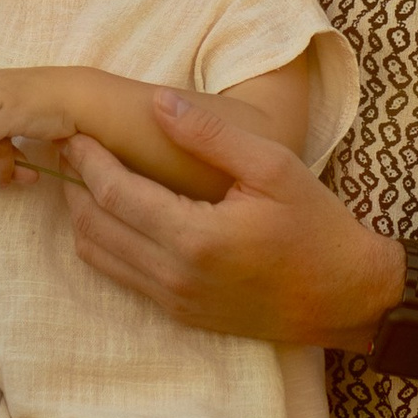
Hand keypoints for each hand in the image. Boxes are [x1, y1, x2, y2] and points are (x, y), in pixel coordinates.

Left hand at [64, 92, 403, 348]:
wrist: (347, 296)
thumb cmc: (317, 226)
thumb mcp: (273, 167)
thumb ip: (211, 135)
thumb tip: (158, 103)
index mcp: (196, 238)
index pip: (114, 194)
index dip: (86, 161)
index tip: (73, 133)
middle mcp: (177, 276)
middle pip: (95, 227)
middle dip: (74, 186)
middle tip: (70, 150)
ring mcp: (176, 301)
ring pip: (99, 258)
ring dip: (84, 217)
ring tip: (87, 179)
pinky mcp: (181, 315)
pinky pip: (122, 278)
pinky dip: (105, 245)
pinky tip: (115, 215)